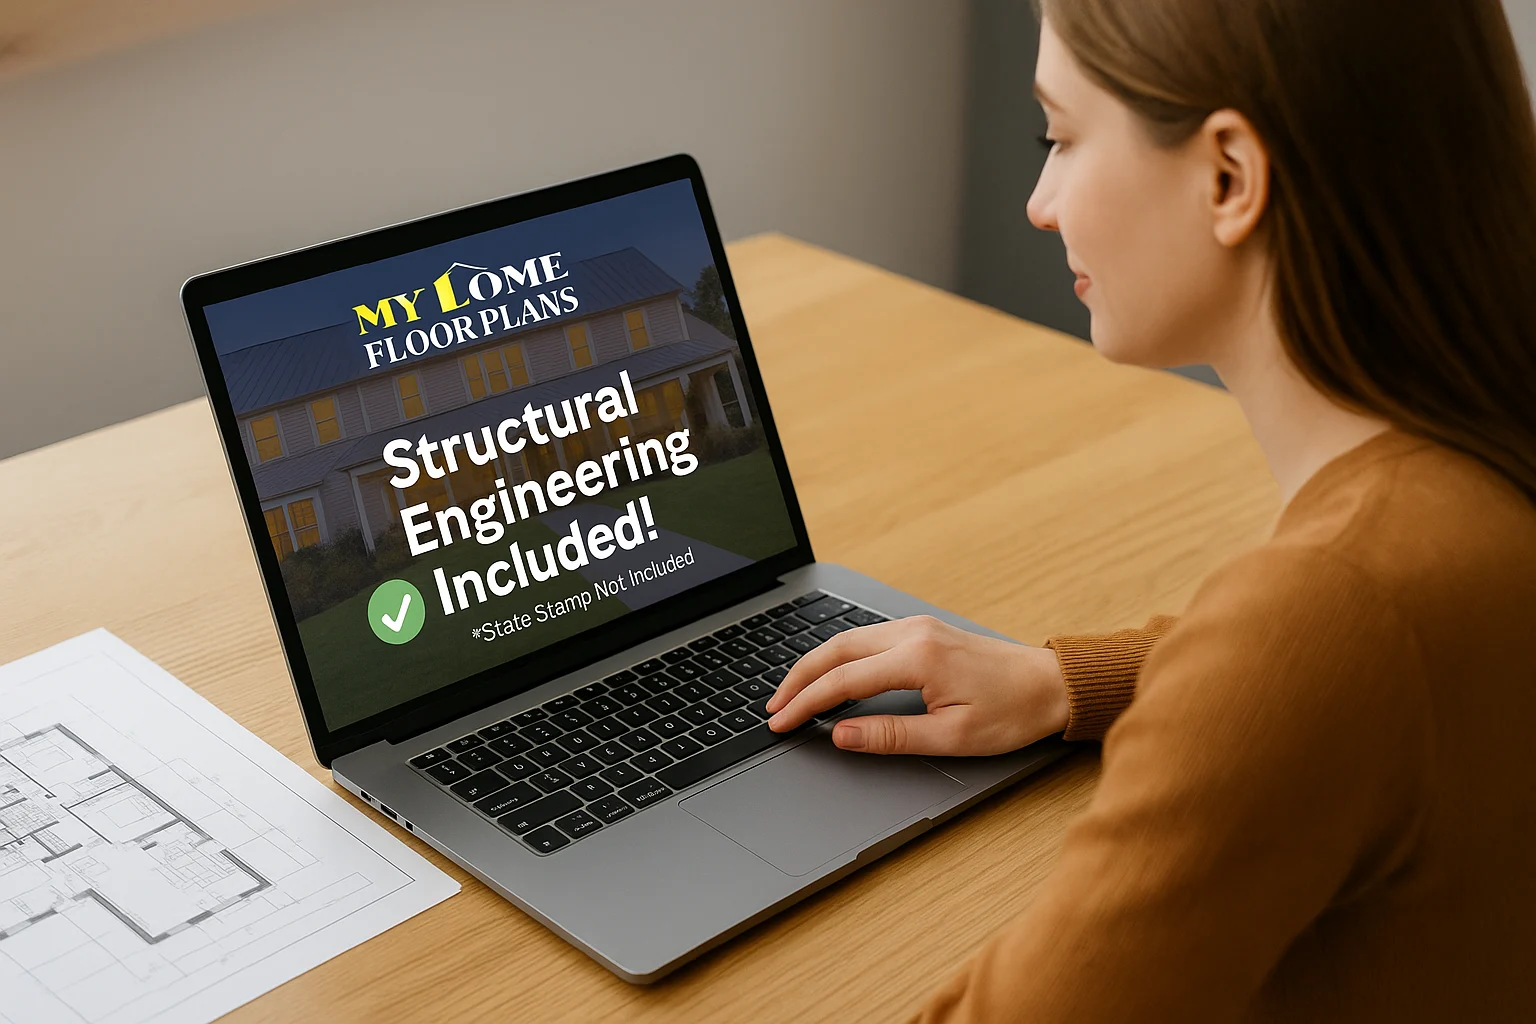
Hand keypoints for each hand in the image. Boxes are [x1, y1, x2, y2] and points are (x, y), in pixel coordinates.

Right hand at [764, 615, 1069, 755]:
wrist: (1053, 685)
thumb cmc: (1013, 712)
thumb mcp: (951, 737)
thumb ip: (890, 735)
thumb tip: (841, 735)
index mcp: (918, 658)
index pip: (843, 681)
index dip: (805, 704)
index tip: (780, 722)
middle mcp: (912, 633)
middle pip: (835, 649)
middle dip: (798, 679)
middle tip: (773, 707)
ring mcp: (917, 626)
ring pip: (847, 639)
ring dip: (815, 665)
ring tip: (792, 694)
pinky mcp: (923, 630)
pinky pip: (866, 637)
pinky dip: (838, 656)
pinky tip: (829, 675)